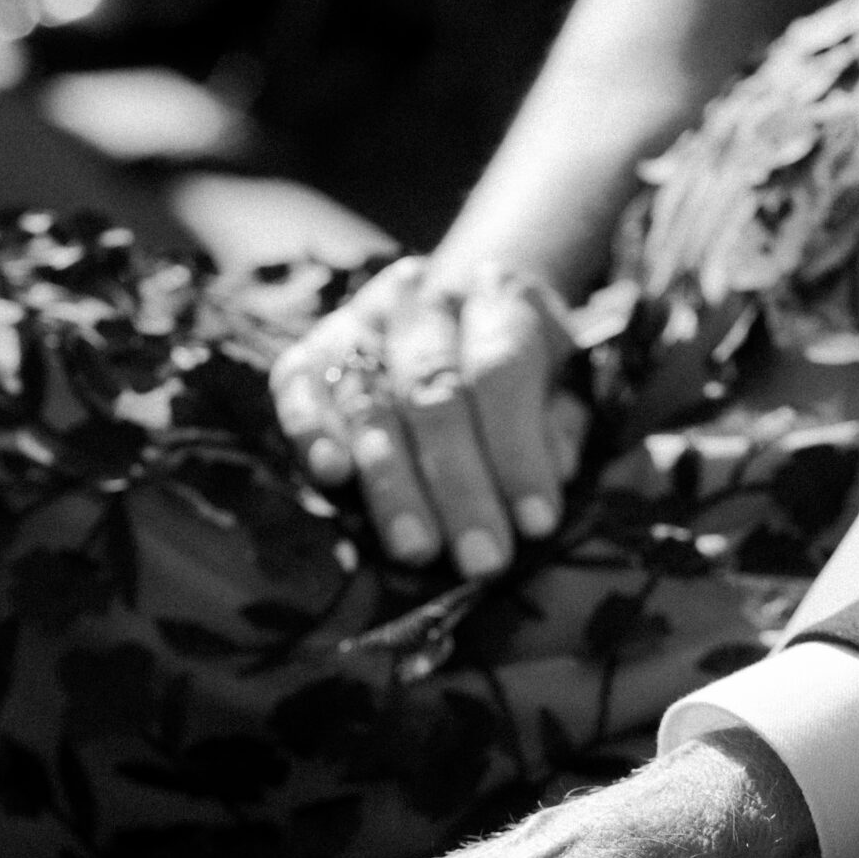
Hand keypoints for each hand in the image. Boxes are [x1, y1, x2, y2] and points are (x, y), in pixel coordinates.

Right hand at [269, 254, 587, 577]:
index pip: (502, 371)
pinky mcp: (309, 351)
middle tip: (479, 559)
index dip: (517, 451)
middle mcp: (423, 301)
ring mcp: (359, 323)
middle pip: (433, 394)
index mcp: (496, 298)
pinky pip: (299, 387)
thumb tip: (551, 473)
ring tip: (416, 549)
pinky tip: (331, 476)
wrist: (453, 311)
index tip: (535, 524)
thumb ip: (557, 424)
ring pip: (370, 404)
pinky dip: (311, 431)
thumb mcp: (559, 383)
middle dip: (459, 486)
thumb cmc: (515, 368)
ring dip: (392, 484)